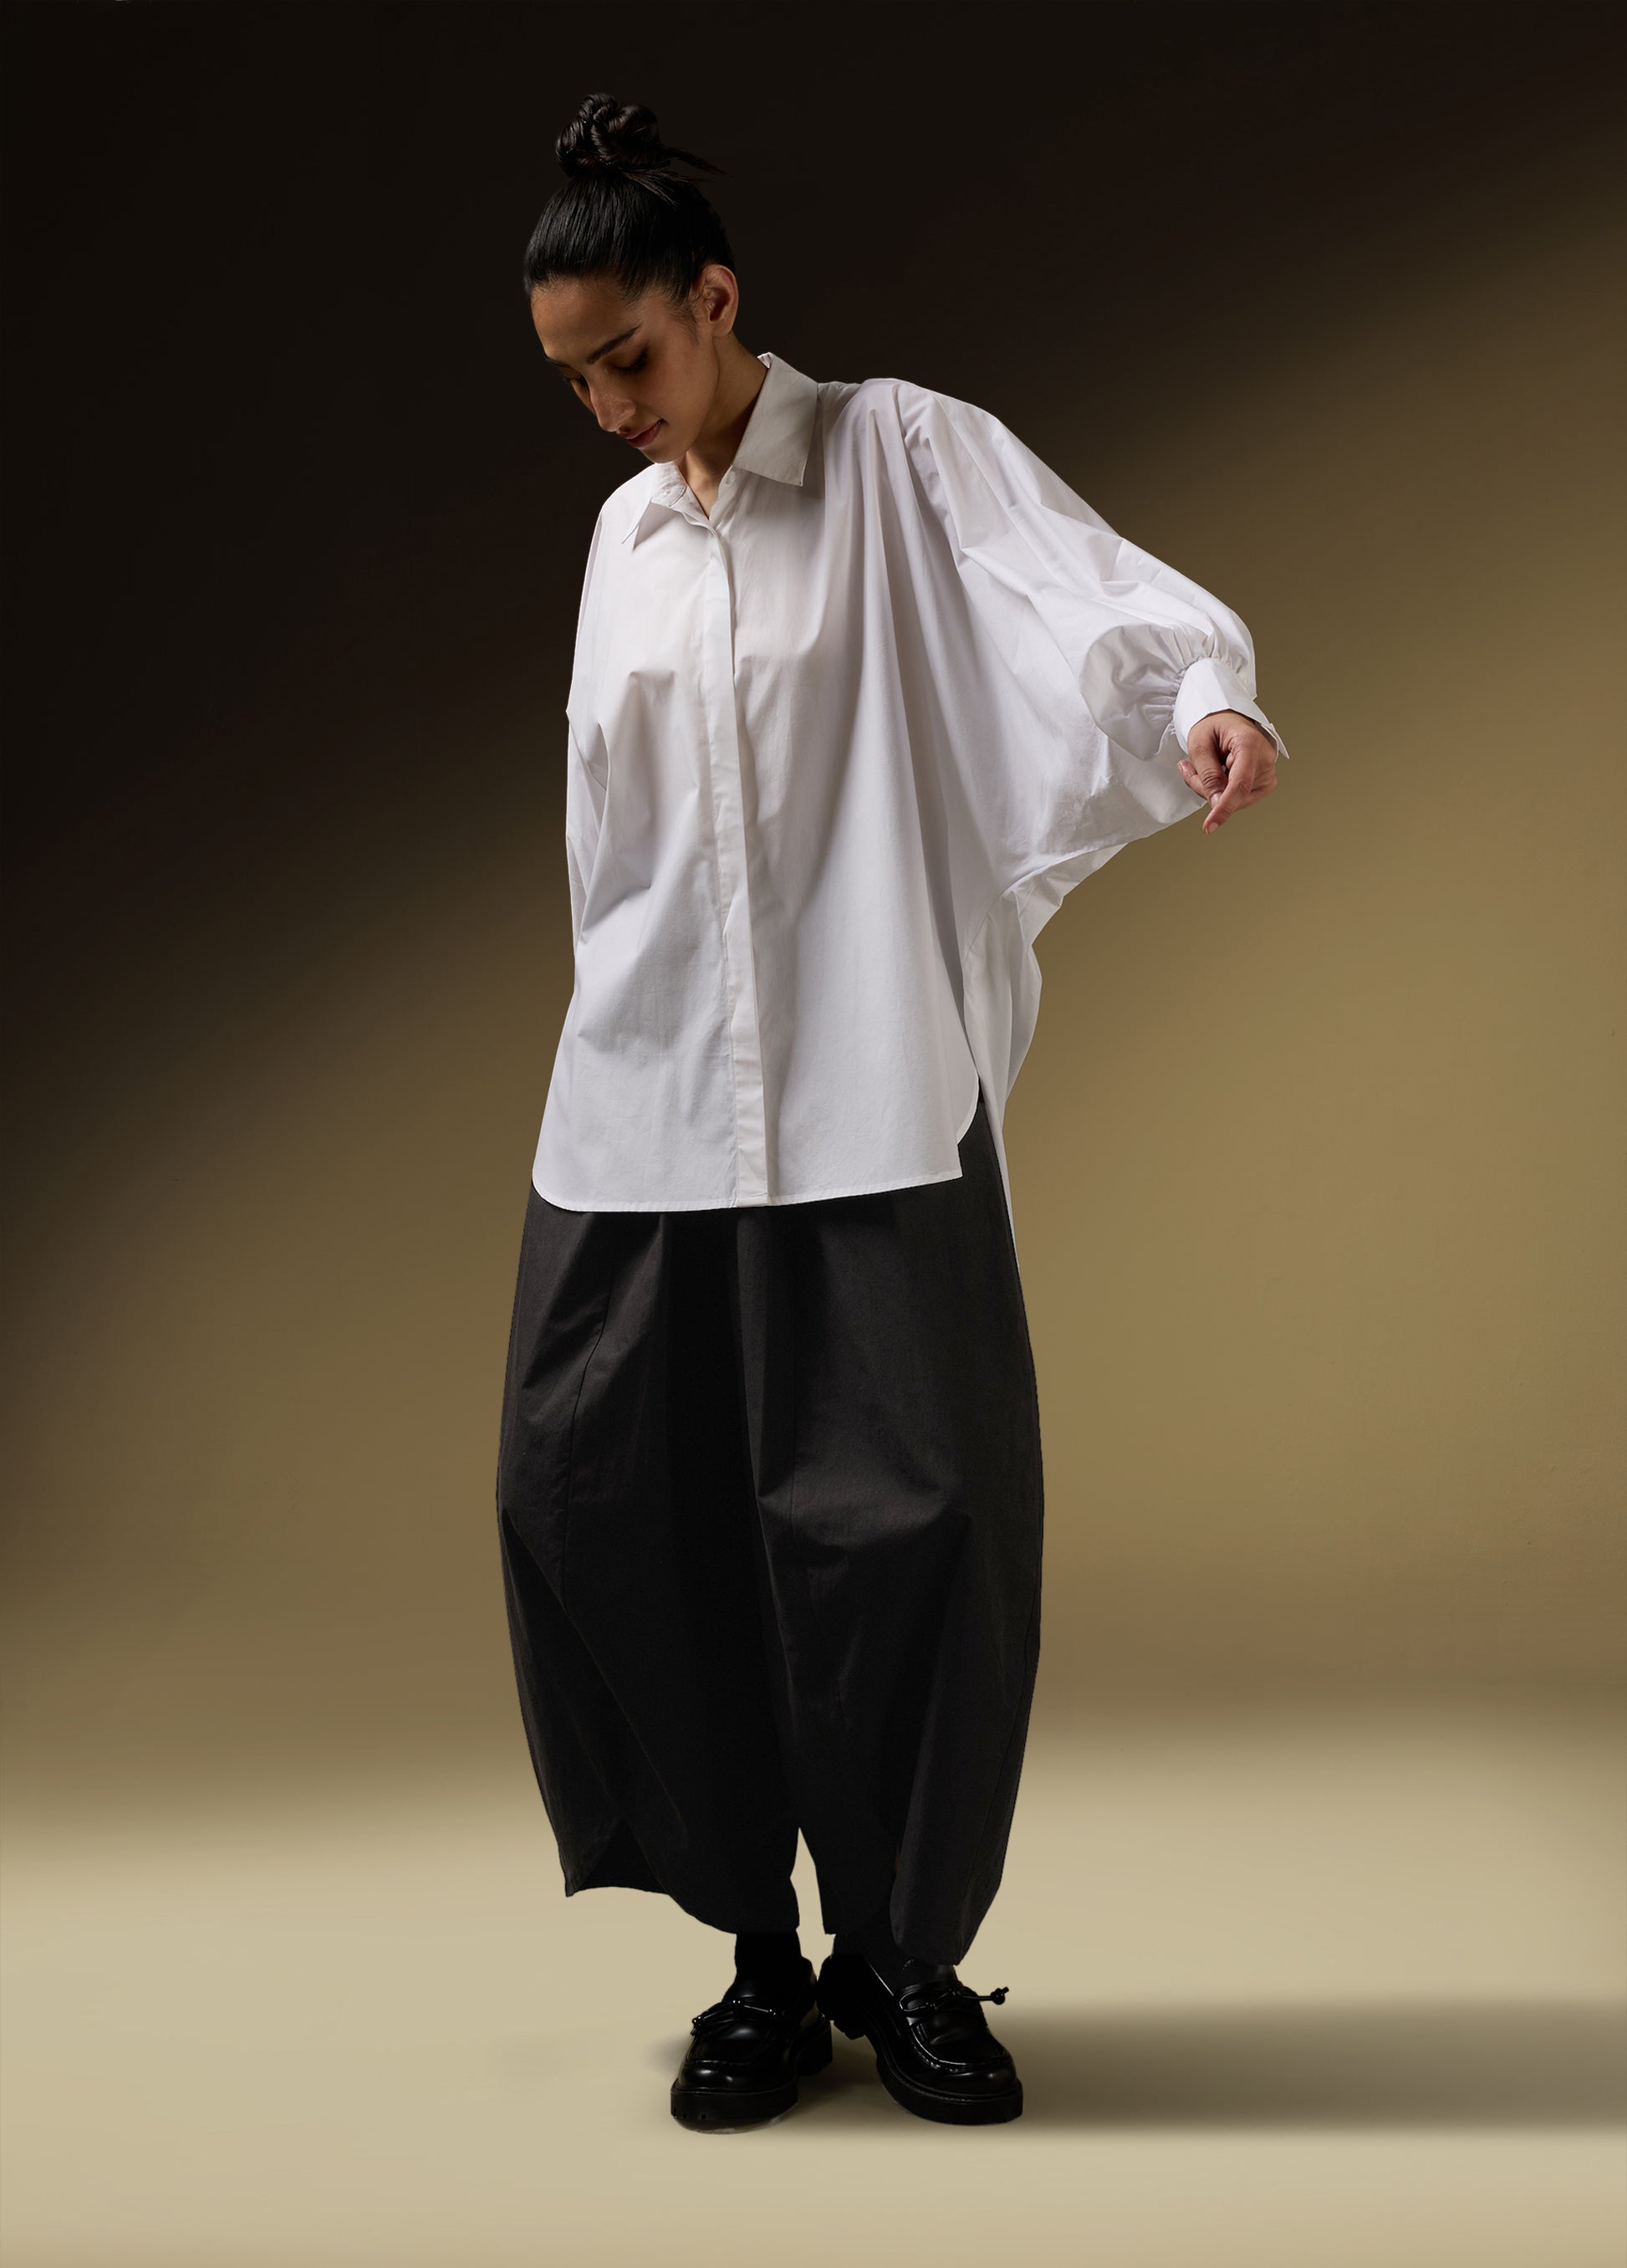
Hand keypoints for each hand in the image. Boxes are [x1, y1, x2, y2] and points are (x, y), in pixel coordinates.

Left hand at [1177, 710, 1280, 834]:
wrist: (1227, 719)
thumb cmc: (1213, 726)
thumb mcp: (1199, 745)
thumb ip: (1206, 775)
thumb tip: (1217, 803)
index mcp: (1249, 743)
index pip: (1239, 784)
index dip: (1224, 807)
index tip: (1210, 825)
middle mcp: (1265, 758)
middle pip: (1233, 794)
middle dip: (1207, 789)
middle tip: (1192, 768)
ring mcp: (1269, 771)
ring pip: (1236, 800)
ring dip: (1215, 791)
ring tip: (1212, 765)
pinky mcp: (1266, 782)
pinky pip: (1241, 799)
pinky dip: (1225, 792)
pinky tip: (1222, 774)